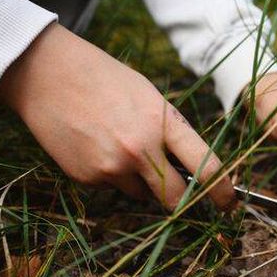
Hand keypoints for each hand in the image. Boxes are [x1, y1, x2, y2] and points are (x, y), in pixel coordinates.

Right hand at [0, 23, 234, 210]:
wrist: (47, 74)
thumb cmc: (105, 79)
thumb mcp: (150, 97)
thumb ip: (170, 132)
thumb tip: (187, 167)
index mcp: (163, 122)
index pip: (206, 167)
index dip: (222, 191)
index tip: (229, 203)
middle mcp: (141, 150)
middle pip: (175, 197)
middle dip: (181, 202)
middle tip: (182, 196)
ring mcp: (112, 167)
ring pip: (141, 193)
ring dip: (140, 181)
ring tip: (119, 145)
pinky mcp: (87, 177)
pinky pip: (111, 187)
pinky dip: (110, 174)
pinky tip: (96, 146)